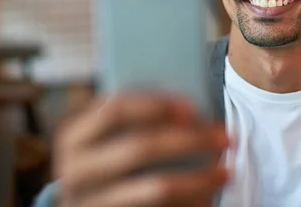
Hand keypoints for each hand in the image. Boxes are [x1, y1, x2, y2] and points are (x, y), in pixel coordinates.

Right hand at [55, 94, 229, 206]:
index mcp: (73, 136)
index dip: (156, 104)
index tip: (192, 106)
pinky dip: (191, 200)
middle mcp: (75, 171)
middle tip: (226, 137)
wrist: (87, 204)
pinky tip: (208, 194)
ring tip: (227, 171)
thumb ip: (131, 118)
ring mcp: (91, 203)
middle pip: (141, 147)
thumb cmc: (107, 157)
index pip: (115, 109)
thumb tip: (188, 106)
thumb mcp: (106, 136)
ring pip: (157, 187)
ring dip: (200, 178)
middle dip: (190, 139)